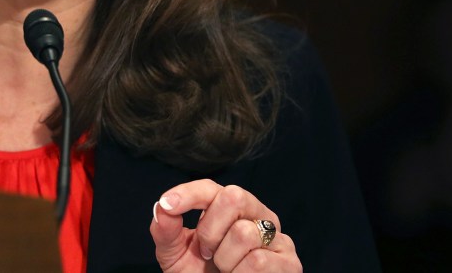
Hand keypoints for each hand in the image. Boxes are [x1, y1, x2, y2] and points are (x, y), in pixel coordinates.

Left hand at [149, 179, 301, 271]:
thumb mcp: (175, 256)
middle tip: (208, 253)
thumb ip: (166, 231)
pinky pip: (258, 260)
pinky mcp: (289, 262)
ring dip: (225, 260)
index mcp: (229, 207)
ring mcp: (277, 237)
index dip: (188, 193)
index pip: (210, 188)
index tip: (168, 204)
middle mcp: (256, 215)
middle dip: (210, 230)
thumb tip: (161, 208)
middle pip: (233, 197)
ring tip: (227, 270)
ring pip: (244, 233)